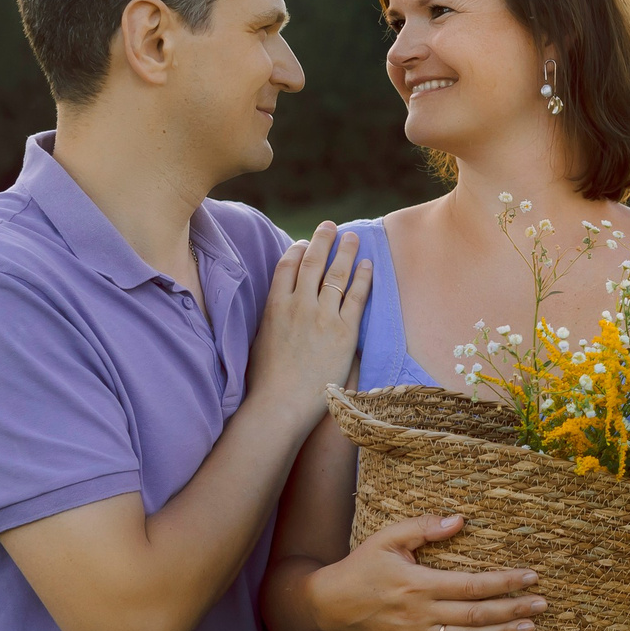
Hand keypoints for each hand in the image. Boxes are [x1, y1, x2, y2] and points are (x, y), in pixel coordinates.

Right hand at [246, 221, 371, 409]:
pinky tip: (368, 265)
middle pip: (312, 261)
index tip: (304, 242)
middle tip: (330, 226)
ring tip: (353, 237)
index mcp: (274, 306)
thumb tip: (280, 311)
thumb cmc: (267, 382)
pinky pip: (357, 297)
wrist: (280, 405)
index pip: (286, 266)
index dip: (297, 250)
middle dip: (322, 240)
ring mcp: (321, 316)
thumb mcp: (261, 342)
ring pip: (336, 273)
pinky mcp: (343, 331)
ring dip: (345, 251)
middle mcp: (297, 305)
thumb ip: (273, 321)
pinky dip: (363, 278)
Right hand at [306, 513, 543, 630]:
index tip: (531, 576)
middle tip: (543, 604)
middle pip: (477, 613)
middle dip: (513, 609)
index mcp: (420, 583)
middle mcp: (423, 613)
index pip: (473, 584)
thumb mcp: (388, 538)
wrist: (329, 604)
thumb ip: (424, 527)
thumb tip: (460, 520)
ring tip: (529, 628)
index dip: (505, 582)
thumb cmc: (362, 566)